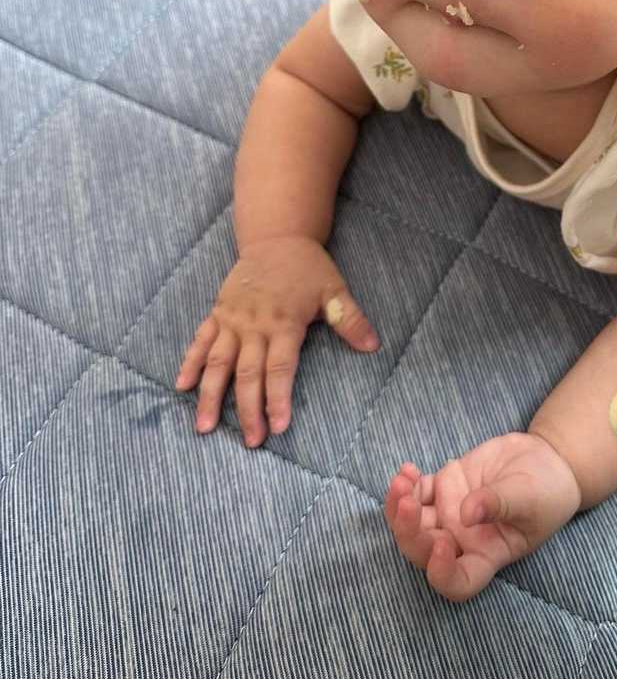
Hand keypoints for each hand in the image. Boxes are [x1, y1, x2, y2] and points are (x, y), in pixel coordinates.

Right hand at [175, 234, 375, 446]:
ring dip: (210, 395)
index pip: (280, 368)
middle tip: (251, 440)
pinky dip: (190, 362)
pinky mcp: (218, 313)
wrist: (276, 238)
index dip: (279, 398)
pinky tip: (182, 386)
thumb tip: (372, 345)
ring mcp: (232, 320)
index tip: (279, 426)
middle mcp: (254, 325)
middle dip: (248, 409)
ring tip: (205, 426)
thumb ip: (351, 319)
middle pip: (248, 373)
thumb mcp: (335, 290)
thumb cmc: (307, 267)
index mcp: (284, 323)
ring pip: (217, 362)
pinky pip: (200, 340)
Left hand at [385, 432, 582, 600]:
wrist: (544, 461)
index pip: (458, 582)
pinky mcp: (443, 489)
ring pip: (412, 523)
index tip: (441, 546)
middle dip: (409, 532)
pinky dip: (406, 484)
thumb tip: (467, 513)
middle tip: (407, 504)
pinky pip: (416, 493)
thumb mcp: (531, 498)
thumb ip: (500, 504)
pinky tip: (408, 470)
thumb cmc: (547, 492)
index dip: (443, 574)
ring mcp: (449, 516)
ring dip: (399, 507)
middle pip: (424, 551)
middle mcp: (462, 541)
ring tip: (401, 481)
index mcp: (487, 555)